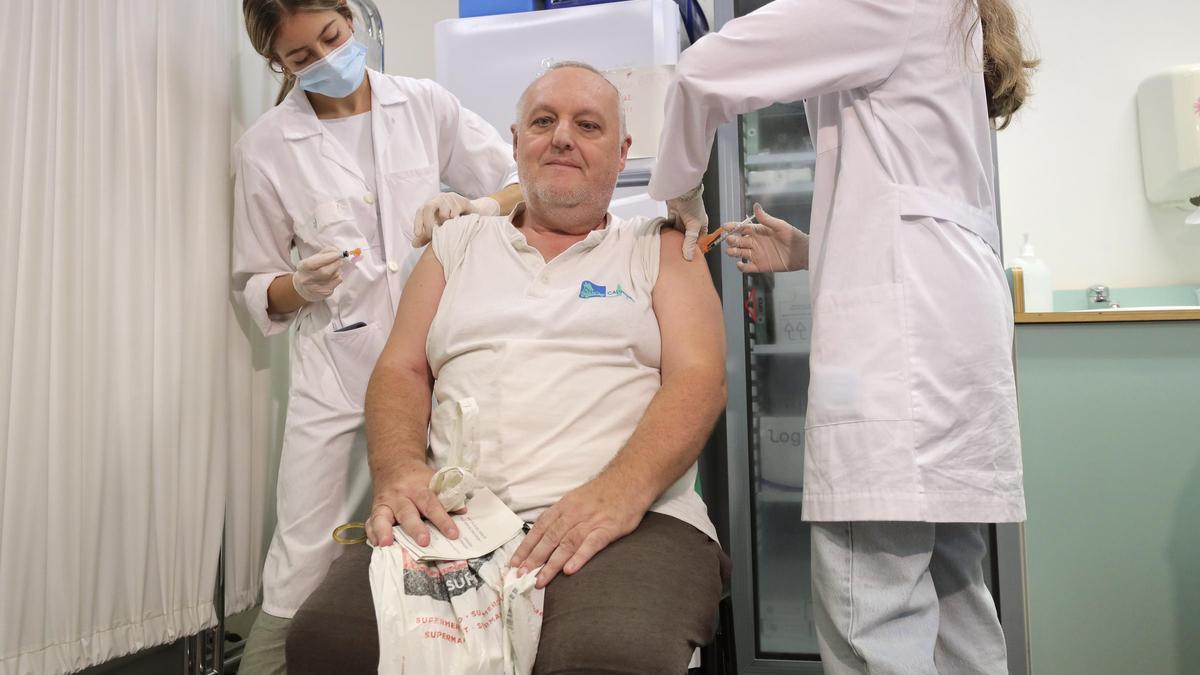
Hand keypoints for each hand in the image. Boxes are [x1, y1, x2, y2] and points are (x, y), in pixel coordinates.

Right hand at [291, 245, 343, 301]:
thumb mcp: (312, 259)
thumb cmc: (311, 270)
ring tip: (334, 268)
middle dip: (336, 263)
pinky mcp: (325, 293)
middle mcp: (307, 279)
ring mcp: (316, 288)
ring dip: (338, 269)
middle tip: (341, 259)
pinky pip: (337, 282)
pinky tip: (333, 276)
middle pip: (325, 272)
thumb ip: (324, 253)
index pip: (314, 263)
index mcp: (303, 268)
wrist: (304, 289)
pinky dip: (338, 276)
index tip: (337, 253)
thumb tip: (336, 250)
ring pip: (334, 276)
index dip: (327, 258)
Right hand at [366, 460, 460, 547]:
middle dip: (415, 528)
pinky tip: (377, 544)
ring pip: (383, 517)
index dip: (442, 519)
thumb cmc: (417, 478)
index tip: (453, 534)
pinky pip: (370, 522)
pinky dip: (371, 534)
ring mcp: (385, 503)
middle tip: (424, 541)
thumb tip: (463, 510)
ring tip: (387, 544)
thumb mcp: (433, 481)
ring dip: (384, 531)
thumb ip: (447, 496)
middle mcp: (400, 496)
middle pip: (407, 512)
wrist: (394, 464)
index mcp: (418, 488)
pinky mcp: (375, 510)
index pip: (431, 504)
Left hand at [412, 192, 500, 247]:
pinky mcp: (461, 201)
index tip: (418, 234)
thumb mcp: (437, 228)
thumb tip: (414, 244)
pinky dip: (455, 218)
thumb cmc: (450, 220)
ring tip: (449, 226)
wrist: (470, 210)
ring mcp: (449, 199)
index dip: (418, 223)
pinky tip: (459, 221)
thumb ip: (426, 236)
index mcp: (430, 206)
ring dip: (445, 221)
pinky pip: (456, 211)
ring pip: (443, 211)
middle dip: (429, 223)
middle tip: (433, 235)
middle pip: (428, 207)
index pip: (420, 212)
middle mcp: (437, 200)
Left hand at [508, 477, 644, 588]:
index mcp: (564, 507)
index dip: (526, 546)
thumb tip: (545, 537)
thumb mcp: (577, 499)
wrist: (630, 479)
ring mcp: (591, 521)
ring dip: (552, 564)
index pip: (540, 528)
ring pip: (567, 544)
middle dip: (534, 558)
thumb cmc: (603, 493)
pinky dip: (579, 557)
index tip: (515, 562)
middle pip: (550, 538)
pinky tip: (569, 570)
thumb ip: (563, 517)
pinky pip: (591, 545)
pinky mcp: (608, 528)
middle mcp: (574, 514)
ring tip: (540, 580)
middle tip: (521, 575)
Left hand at [665, 184, 707, 261]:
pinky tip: (665, 237)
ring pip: (677, 232)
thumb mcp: (693, 226)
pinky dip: (668, 230)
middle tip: (677, 255)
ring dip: (674, 237)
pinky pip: (670, 225)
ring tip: (670, 248)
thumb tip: (688, 257)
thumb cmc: (693, 205)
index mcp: (701, 225)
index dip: (694, 249)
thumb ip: (689, 242)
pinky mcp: (673, 215)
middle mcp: (692, 223)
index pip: (698, 240)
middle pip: (687, 237)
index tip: (689, 258)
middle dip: (682, 244)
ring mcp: (682, 219)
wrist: (681, 191)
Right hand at [723, 203, 809, 272]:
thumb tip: (756, 206)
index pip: (741, 228)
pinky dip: (741, 267)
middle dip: (732, 240)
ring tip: (732, 251)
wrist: (802, 253)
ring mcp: (757, 254)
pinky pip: (747, 267)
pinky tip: (740, 264)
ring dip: (733, 252)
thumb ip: (766, 219)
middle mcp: (755, 242)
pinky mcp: (760, 266)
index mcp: (758, 231)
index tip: (725, 227)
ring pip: (739, 253)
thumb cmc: (793, 236)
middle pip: (737, 241)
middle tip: (732, 239)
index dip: (732, 227)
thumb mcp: (780, 226)